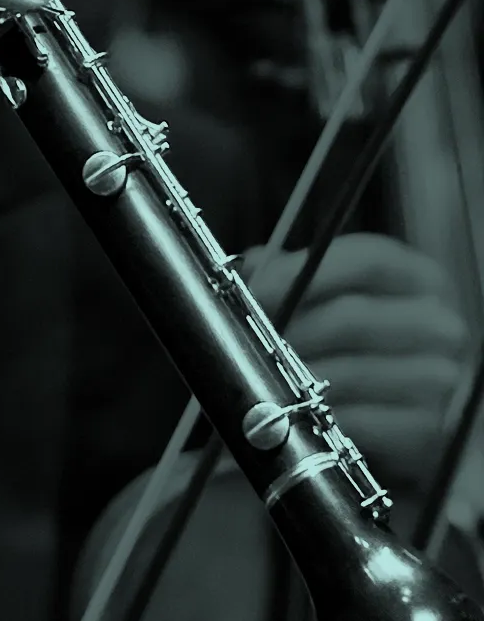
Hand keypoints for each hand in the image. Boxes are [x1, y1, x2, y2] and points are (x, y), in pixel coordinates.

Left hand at [243, 233, 469, 494]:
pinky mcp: (433, 432)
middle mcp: (445, 326)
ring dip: (299, 377)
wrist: (394, 425)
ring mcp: (446, 382)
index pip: (368, 260)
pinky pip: (366, 421)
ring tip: (263, 377)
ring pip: (353, 371)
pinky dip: (323, 417)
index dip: (303, 271)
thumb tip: (250, 267)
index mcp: (422, 280)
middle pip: (353, 316)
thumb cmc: (355, 347)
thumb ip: (293, 274)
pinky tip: (300, 415)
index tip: (253, 288)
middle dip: (289, 331)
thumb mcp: (329, 298)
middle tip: (245, 341)